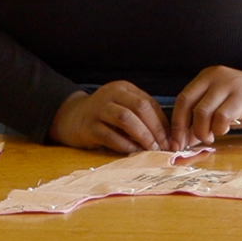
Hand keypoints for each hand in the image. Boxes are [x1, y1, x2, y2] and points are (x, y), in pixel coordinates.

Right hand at [49, 82, 170, 152]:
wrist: (69, 118)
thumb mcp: (122, 107)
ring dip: (143, 135)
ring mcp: (98, 109)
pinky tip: (134, 152)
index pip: (149, 103)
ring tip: (152, 149)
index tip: (172, 139)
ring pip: (126, 119)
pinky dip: (125, 145)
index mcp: (123, 88)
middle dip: (155, 128)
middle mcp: (111, 94)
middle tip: (164, 146)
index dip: (163, 122)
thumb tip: (167, 136)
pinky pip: (110, 136)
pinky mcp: (88, 127)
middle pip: (140, 107)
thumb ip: (141, 116)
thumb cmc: (103, 115)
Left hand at [170, 68, 241, 149]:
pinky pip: (222, 116)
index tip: (175, 141)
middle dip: (184, 128)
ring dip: (203, 131)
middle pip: (187, 103)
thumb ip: (204, 117)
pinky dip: (219, 128)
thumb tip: (185, 138)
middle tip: (186, 144)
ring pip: (202, 111)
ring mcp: (229, 84)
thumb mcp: (222, 104)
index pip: (182, 99)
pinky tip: (224, 130)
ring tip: (211, 137)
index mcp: (207, 77)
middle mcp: (215, 76)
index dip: (176, 122)